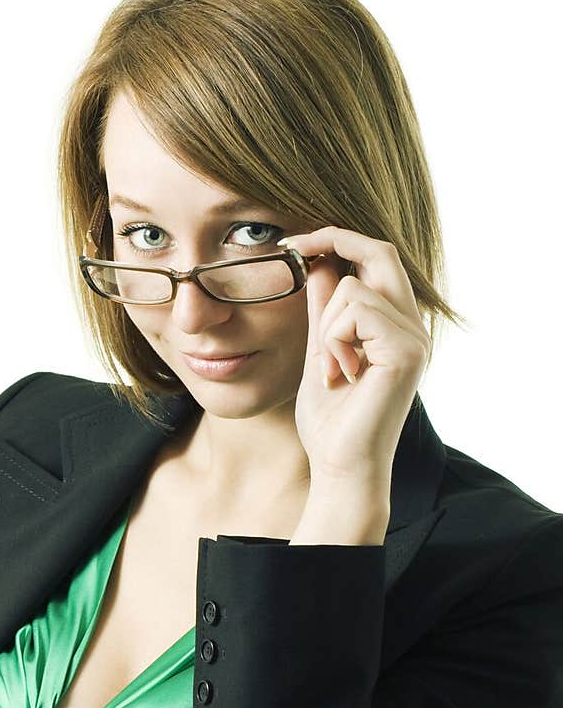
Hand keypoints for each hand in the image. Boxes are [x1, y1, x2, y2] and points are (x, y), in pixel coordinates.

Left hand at [279, 227, 429, 487]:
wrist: (340, 467)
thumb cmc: (331, 423)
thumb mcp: (320, 354)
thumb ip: (323, 312)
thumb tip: (320, 265)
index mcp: (397, 326)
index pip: (377, 258)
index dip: (339, 239)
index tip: (295, 244)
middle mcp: (414, 327)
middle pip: (380, 252)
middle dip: (332, 239)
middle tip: (292, 248)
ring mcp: (415, 338)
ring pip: (353, 287)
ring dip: (325, 327)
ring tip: (330, 370)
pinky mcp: (407, 351)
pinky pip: (357, 311)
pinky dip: (334, 340)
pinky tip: (339, 375)